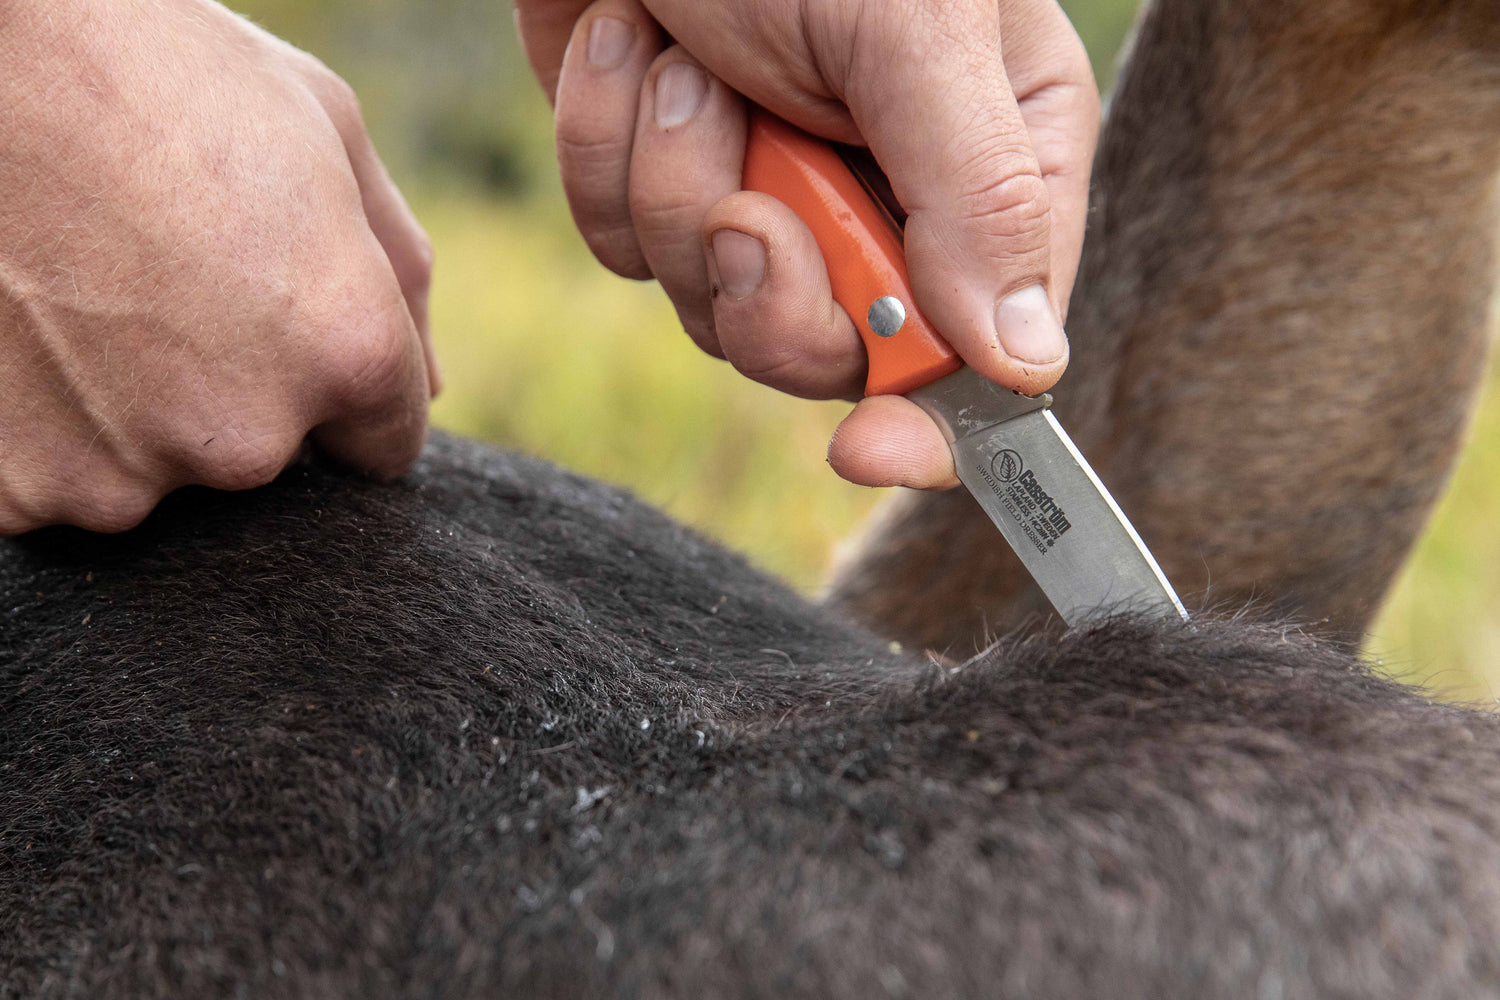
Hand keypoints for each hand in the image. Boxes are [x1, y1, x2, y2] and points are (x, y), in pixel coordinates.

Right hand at [0, 0, 436, 534]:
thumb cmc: (161, 75)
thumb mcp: (329, 136)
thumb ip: (399, 279)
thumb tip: (427, 389)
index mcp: (345, 351)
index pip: (383, 443)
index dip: (339, 380)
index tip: (281, 322)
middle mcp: (247, 438)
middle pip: (269, 458)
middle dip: (241, 388)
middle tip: (170, 280)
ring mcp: (124, 475)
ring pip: (162, 471)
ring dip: (139, 410)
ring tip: (93, 295)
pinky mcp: (18, 494)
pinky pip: (60, 485)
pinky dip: (50, 430)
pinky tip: (35, 335)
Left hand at [515, 0, 1097, 487]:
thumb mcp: (915, 30)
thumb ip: (981, 197)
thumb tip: (1024, 366)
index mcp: (989, 166)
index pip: (985, 350)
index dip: (930, 419)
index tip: (869, 450)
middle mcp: (885, 198)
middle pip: (835, 355)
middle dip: (770, 289)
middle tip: (746, 202)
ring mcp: (769, 192)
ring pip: (713, 307)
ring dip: (677, 187)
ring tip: (686, 60)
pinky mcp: (665, 176)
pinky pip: (625, 246)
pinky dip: (608, 155)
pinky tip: (628, 47)